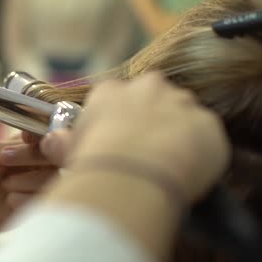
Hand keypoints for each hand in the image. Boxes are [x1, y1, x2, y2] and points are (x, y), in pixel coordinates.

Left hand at [0, 137, 56, 261]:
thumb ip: (11, 146)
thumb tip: (34, 144)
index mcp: (26, 145)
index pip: (46, 136)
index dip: (41, 138)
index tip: (26, 140)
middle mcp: (36, 163)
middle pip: (54, 156)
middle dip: (31, 157)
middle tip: (6, 160)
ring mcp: (38, 184)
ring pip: (51, 179)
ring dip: (26, 180)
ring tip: (4, 185)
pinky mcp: (36, 205)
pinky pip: (43, 200)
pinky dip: (24, 198)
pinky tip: (8, 200)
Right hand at [42, 72, 228, 203]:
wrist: (133, 174)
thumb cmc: (95, 162)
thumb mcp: (70, 151)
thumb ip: (63, 142)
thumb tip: (52, 142)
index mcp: (111, 91)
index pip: (116, 98)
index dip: (118, 121)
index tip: (117, 142)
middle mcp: (149, 87)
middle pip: (155, 99)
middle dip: (153, 121)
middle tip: (147, 153)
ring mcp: (182, 103)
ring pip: (184, 116)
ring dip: (180, 135)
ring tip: (169, 167)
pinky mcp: (209, 124)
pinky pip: (207, 138)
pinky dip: (201, 153)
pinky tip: (189, 173)